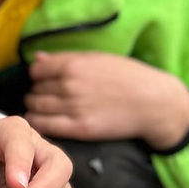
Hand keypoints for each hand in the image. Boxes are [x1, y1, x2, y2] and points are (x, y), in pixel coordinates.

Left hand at [24, 51, 188, 149]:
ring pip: (35, 107)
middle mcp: (70, 85)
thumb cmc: (127, 76)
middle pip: (35, 89)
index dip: (37, 74)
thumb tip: (37, 58)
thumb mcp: (97, 58)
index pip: (36, 70)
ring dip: (35, 107)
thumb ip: (65, 58)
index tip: (43, 79)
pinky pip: (44, 126)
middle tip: (45, 95)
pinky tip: (42, 121)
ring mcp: (73, 108)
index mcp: (73, 64)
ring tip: (43, 108)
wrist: (153, 102)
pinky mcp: (80, 129)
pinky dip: (38, 123)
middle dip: (37, 91)